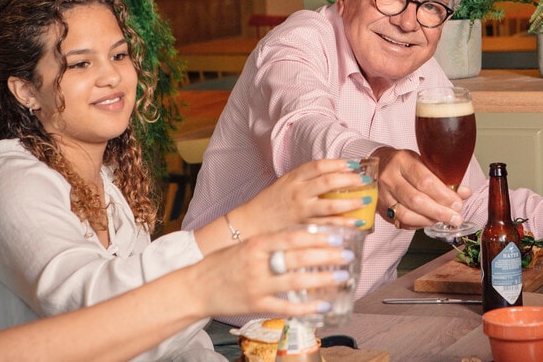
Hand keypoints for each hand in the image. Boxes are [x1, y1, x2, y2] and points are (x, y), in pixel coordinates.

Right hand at [196, 227, 352, 317]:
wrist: (195, 288)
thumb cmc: (222, 264)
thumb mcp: (246, 245)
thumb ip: (271, 242)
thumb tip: (304, 236)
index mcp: (256, 244)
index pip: (292, 237)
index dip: (317, 236)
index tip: (337, 235)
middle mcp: (257, 263)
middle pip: (298, 257)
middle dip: (326, 256)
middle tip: (347, 254)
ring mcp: (257, 285)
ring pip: (295, 281)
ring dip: (322, 279)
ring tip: (341, 276)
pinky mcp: (255, 306)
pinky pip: (285, 307)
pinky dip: (305, 308)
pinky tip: (322, 306)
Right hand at [242, 159, 369, 232]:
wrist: (253, 221)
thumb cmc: (272, 201)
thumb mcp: (287, 182)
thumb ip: (307, 177)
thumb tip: (336, 172)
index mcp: (293, 177)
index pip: (318, 166)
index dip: (338, 163)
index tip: (354, 164)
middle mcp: (298, 192)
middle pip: (327, 182)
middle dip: (349, 180)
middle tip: (366, 180)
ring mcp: (301, 210)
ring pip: (329, 206)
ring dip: (351, 203)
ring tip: (366, 200)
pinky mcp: (303, 227)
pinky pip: (327, 225)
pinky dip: (343, 224)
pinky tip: (356, 223)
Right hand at [372, 147, 470, 229]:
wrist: (378, 165)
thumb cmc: (405, 163)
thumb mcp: (423, 162)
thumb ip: (443, 177)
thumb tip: (465, 193)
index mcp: (402, 161)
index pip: (425, 181)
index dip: (443, 195)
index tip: (458, 204)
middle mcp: (389, 177)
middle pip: (416, 200)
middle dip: (439, 212)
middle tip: (455, 218)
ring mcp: (382, 195)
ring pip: (406, 214)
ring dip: (429, 220)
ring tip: (444, 220)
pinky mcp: (381, 209)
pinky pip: (401, 222)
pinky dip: (418, 224)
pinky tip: (429, 221)